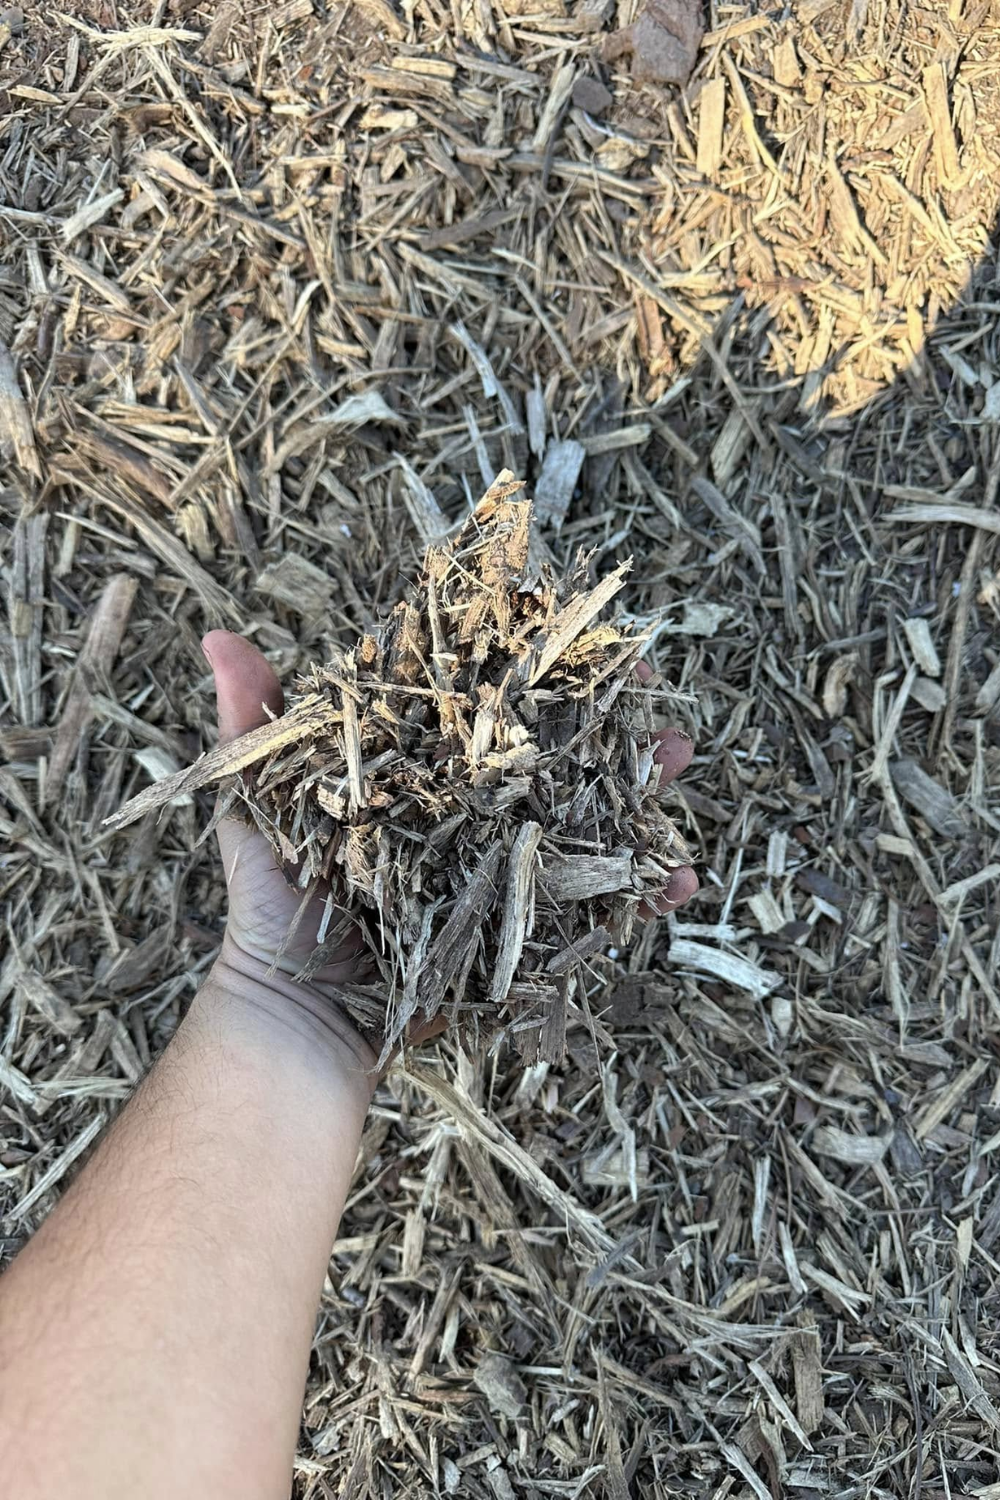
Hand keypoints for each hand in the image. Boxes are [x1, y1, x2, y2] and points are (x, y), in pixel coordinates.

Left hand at [199, 633, 697, 1045]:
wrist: (302, 1017)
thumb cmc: (276, 906)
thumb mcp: (259, 805)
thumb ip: (251, 724)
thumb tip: (213, 636)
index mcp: (425, 768)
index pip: (491, 702)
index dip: (538, 668)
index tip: (578, 640)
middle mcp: (475, 810)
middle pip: (556, 753)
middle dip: (610, 721)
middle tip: (650, 697)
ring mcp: (509, 869)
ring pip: (590, 818)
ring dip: (642, 789)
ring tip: (677, 763)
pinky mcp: (530, 930)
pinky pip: (597, 907)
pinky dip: (642, 894)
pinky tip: (677, 878)